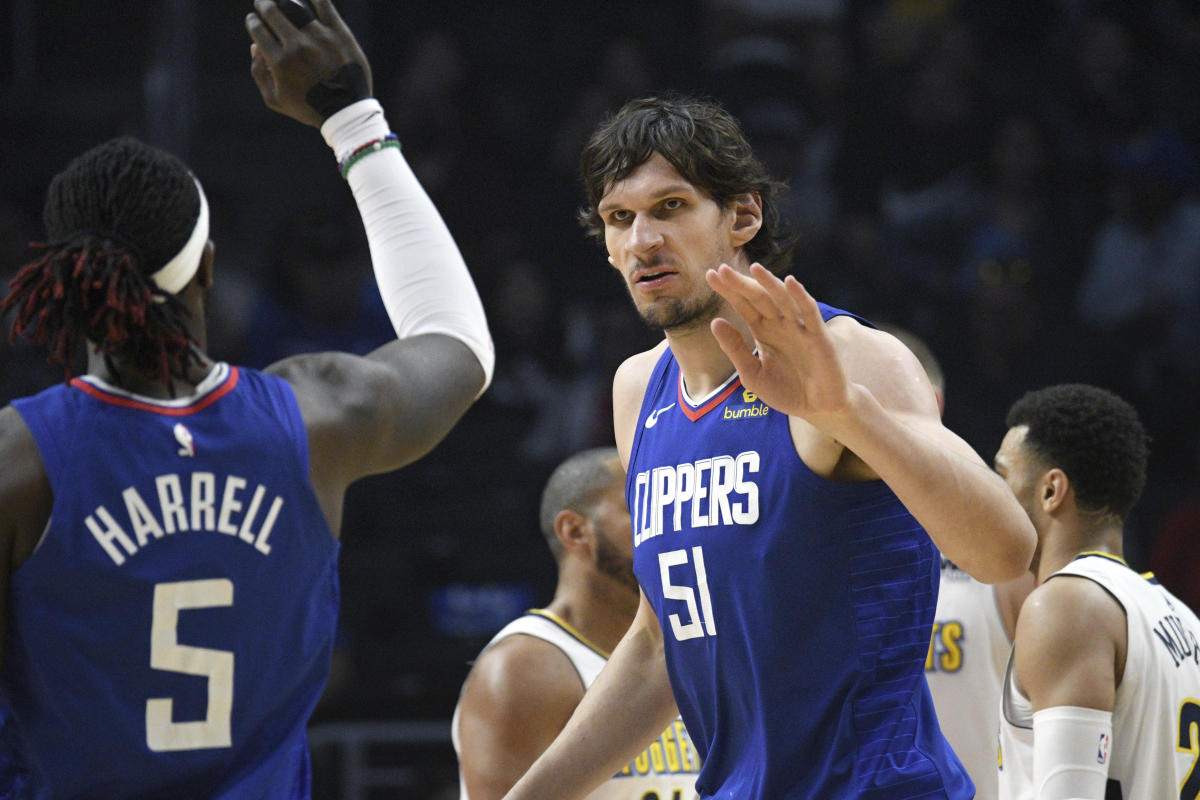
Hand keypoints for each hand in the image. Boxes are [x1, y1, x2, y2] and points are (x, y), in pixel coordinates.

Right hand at [245, 0, 371, 127]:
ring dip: (286, 3)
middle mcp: (297, 46)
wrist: (347, 111)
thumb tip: (254, 47)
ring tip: (284, 4)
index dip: (253, 22)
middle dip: (263, 6)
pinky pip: (325, 6)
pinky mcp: (339, 34)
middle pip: (273, 12)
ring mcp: (320, 37)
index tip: (254, 20)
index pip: (258, 29)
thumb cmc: (309, 107)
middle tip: (263, 4)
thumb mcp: (275, 99)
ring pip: (296, 7)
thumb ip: (259, 73)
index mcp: (280, 61)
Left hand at [706, 263, 850, 420]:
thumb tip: (715, 322)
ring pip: (783, 299)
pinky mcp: (819, 335)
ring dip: (769, 283)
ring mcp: (799, 327)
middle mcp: (780, 324)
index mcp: (763, 331)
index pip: (743, 305)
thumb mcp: (752, 374)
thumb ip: (735, 349)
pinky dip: (801, 296)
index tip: (710, 275)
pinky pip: (809, 312)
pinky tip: (790, 282)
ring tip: (754, 268)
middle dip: (741, 284)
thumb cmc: (786, 391)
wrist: (817, 408)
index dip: (728, 290)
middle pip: (758, 298)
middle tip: (722, 270)